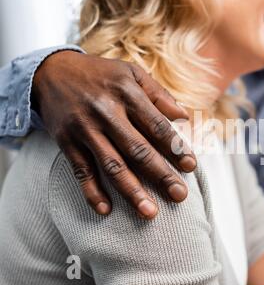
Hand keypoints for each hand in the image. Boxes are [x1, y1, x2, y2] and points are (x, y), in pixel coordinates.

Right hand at [32, 51, 196, 218]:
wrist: (50, 71)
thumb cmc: (101, 74)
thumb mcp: (131, 72)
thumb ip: (159, 94)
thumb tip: (184, 116)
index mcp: (127, 93)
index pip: (157, 126)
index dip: (175, 148)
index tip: (191, 167)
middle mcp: (106, 112)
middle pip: (138, 150)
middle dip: (161, 175)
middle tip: (180, 195)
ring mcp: (85, 129)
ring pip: (112, 165)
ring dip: (132, 191)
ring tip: (150, 212)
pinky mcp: (66, 141)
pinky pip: (81, 170)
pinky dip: (92, 191)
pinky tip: (106, 210)